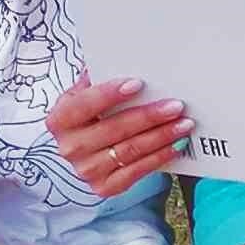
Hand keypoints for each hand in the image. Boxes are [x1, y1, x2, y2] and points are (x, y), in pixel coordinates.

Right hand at [46, 73, 193, 197]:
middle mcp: (69, 147)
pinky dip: (160, 157)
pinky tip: (177, 145)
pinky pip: (136, 172)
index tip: (138, 83)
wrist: (85, 149)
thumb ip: (98, 77)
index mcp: (60, 119)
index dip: (109, 94)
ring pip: (129, 151)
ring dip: (161, 136)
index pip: (84, 105)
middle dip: (149, 116)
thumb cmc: (90, 114)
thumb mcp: (86, 94)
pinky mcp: (103, 188)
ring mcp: (86, 170)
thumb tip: (121, 56)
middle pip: (114, 129)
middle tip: (176, 106)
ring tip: (184, 123)